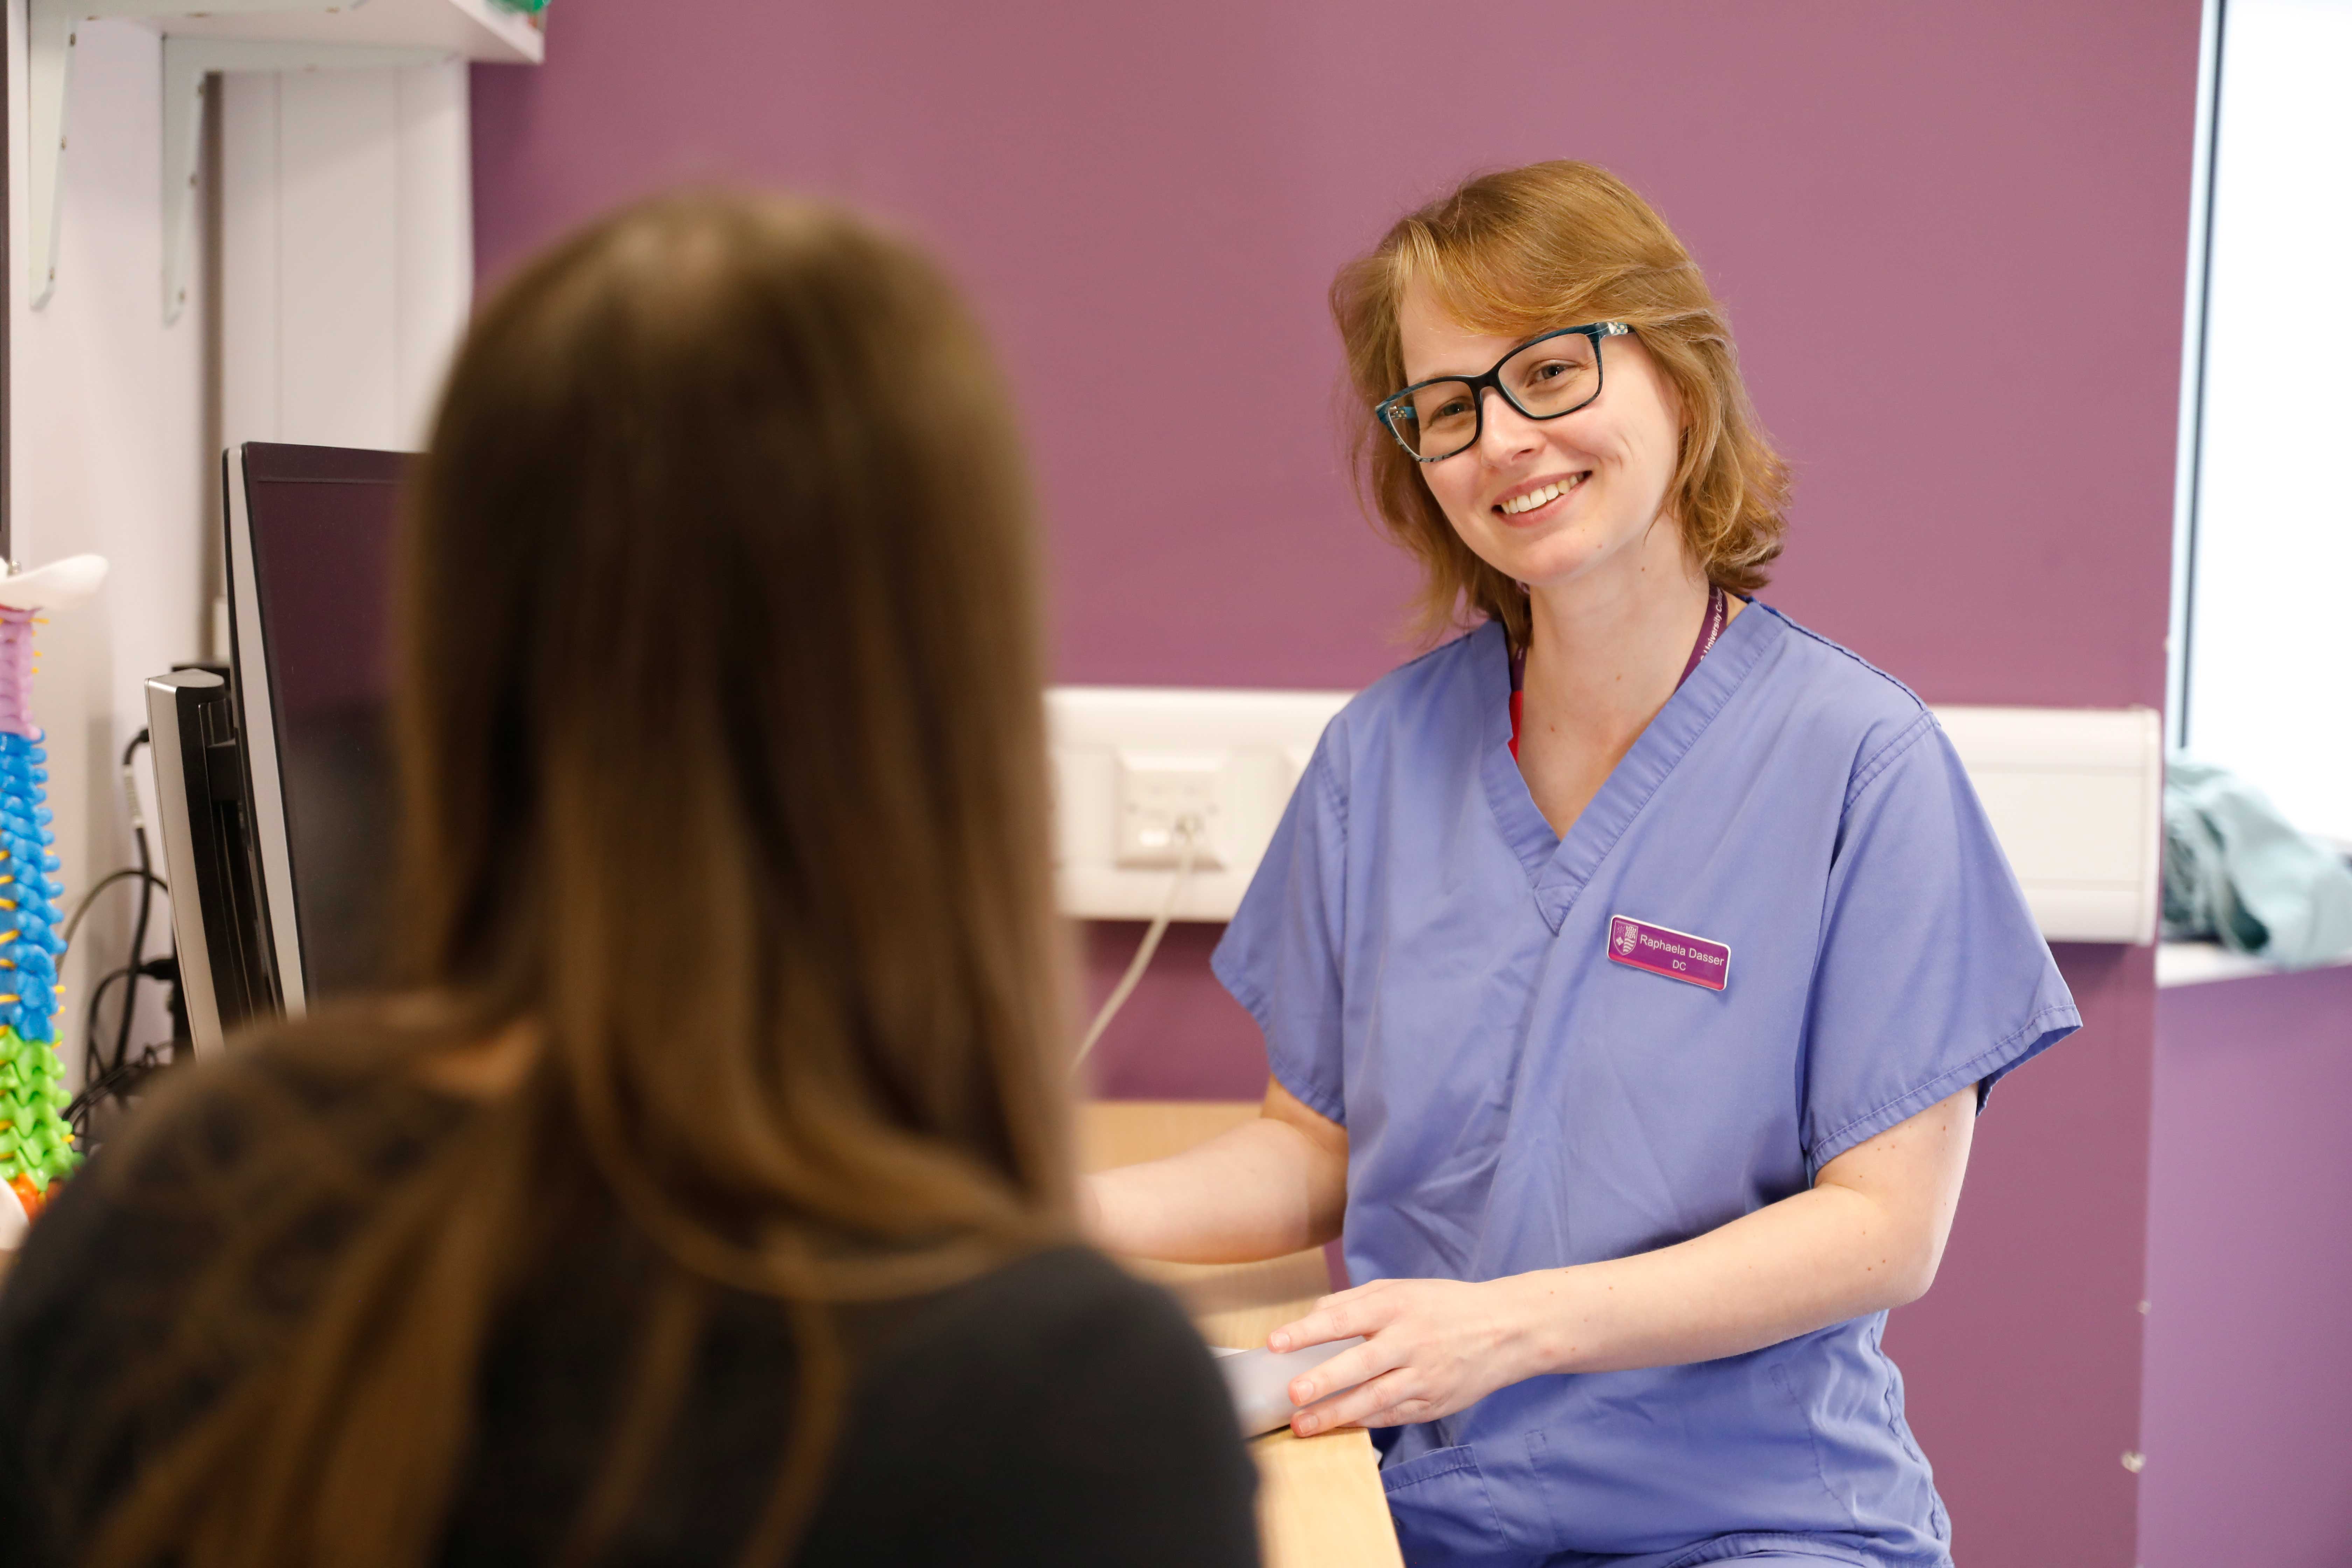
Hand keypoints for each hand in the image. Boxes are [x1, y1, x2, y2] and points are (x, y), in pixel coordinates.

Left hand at [1265, 1275, 1533, 1435]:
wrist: (1507, 1330)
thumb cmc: (1443, 1306)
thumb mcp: (1400, 1289)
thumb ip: (1353, 1300)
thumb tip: (1312, 1316)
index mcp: (1397, 1305)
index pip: (1344, 1318)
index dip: (1307, 1331)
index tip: (1276, 1343)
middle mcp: (1410, 1340)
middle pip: (1361, 1363)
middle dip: (1324, 1381)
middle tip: (1292, 1394)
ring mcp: (1424, 1375)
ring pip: (1375, 1398)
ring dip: (1337, 1414)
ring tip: (1303, 1425)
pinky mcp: (1434, 1402)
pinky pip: (1393, 1415)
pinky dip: (1365, 1422)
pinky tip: (1339, 1427)